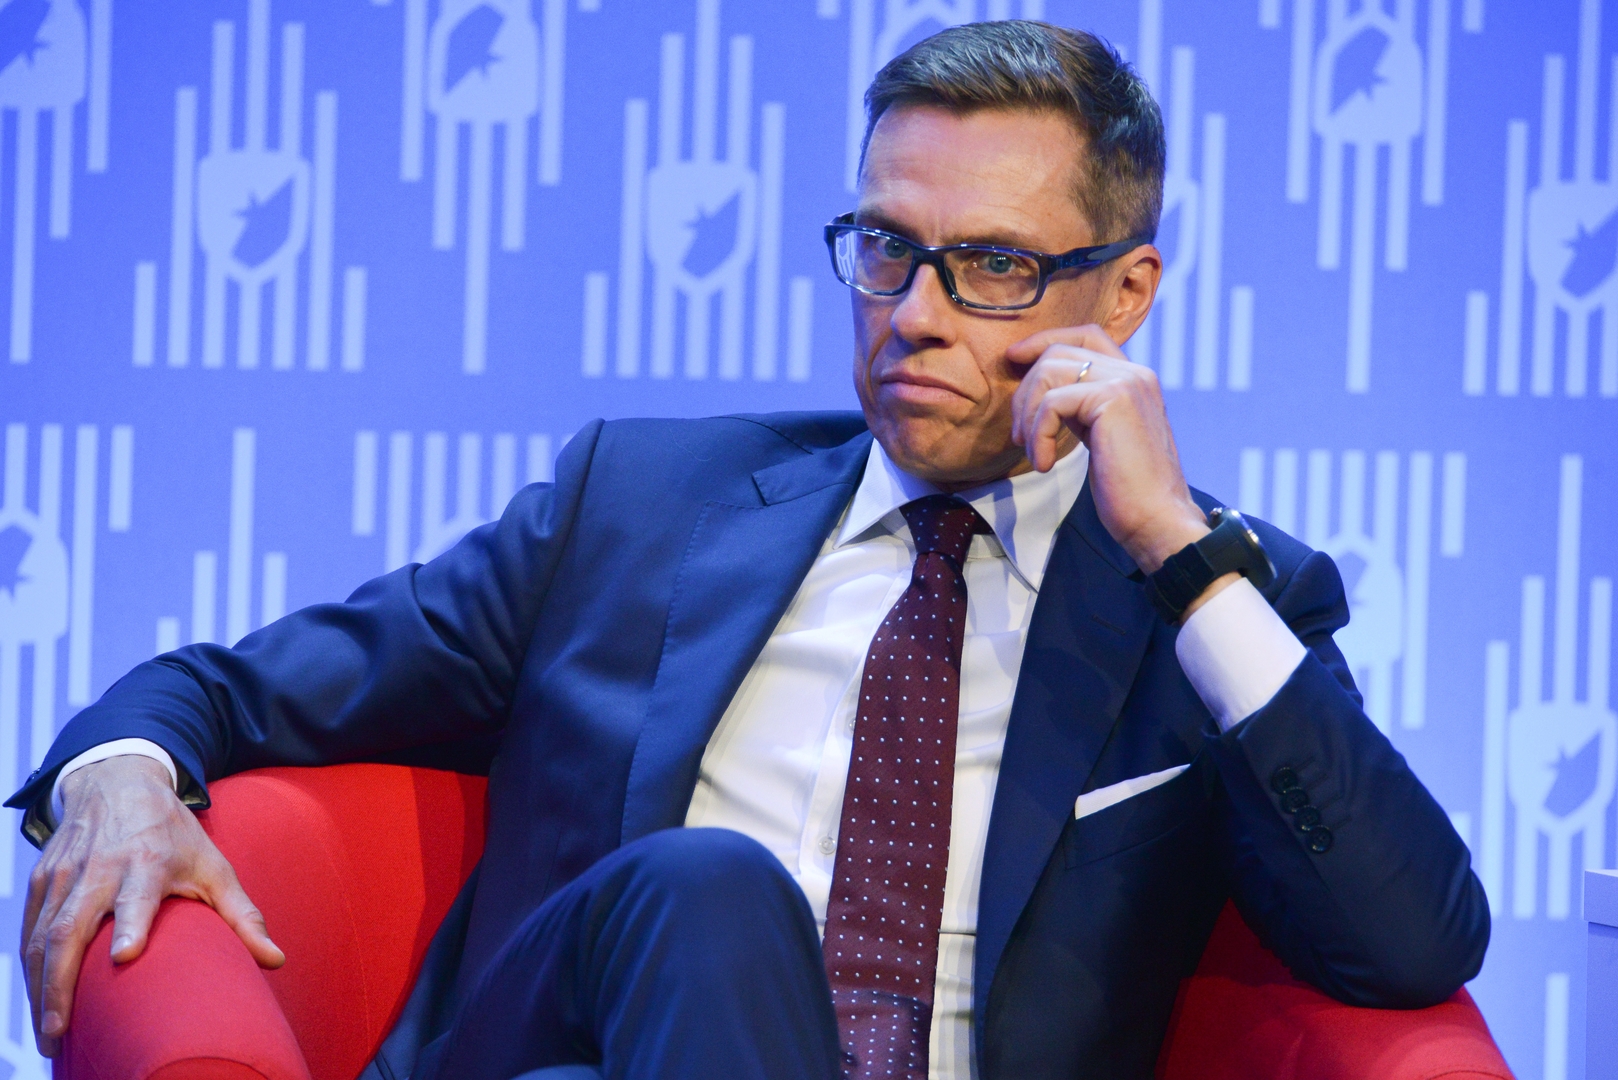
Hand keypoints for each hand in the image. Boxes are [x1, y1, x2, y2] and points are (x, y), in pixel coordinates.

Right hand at [21, 755, 283, 1055]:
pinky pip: (28, 928)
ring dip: (40, 984)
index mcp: (148, 860)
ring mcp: (65, 873)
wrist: (118, 781)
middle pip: (72, 927)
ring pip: (42, 934)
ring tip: (49, 1031)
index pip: (136, 896)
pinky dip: (28, 966)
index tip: (124, 956)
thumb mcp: (213, 866)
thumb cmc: (172, 833)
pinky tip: (37, 997)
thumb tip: (275, 960)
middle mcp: (101, 867)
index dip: (130, 923)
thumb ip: (243, 916)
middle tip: (60, 1030)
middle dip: (62, 982)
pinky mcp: (41, 879)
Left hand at [1007, 325, 1221, 587]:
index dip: (1045, 341)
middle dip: (1026, 391)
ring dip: (1028, 416)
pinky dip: (1039, 435)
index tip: (1013, 360)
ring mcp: (1126, 382)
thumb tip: (1040, 392)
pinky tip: (1045, 465)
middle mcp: (1134, 372)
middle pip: (1058, 351)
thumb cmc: (1127, 491)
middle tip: (1019, 436)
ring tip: (1034, 453)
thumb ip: (1080, 408)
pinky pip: (1052, 403)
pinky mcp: (1113, 400)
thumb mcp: (1100, 437)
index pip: (1086, 335)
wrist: (1158, 521)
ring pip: (1050, 371)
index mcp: (1133, 378)